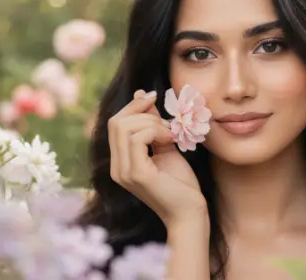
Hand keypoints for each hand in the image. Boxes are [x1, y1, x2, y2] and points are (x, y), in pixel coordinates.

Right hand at [108, 90, 207, 228]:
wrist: (190, 212)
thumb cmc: (179, 182)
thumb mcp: (163, 145)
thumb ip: (152, 123)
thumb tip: (142, 94)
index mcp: (120, 162)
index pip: (115, 123)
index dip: (133, 105)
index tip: (154, 97)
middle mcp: (117, 169)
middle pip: (116, 122)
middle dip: (142, 111)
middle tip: (167, 121)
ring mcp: (124, 173)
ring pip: (126, 127)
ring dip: (153, 122)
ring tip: (171, 133)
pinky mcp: (137, 175)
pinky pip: (138, 138)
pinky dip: (156, 131)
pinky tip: (172, 139)